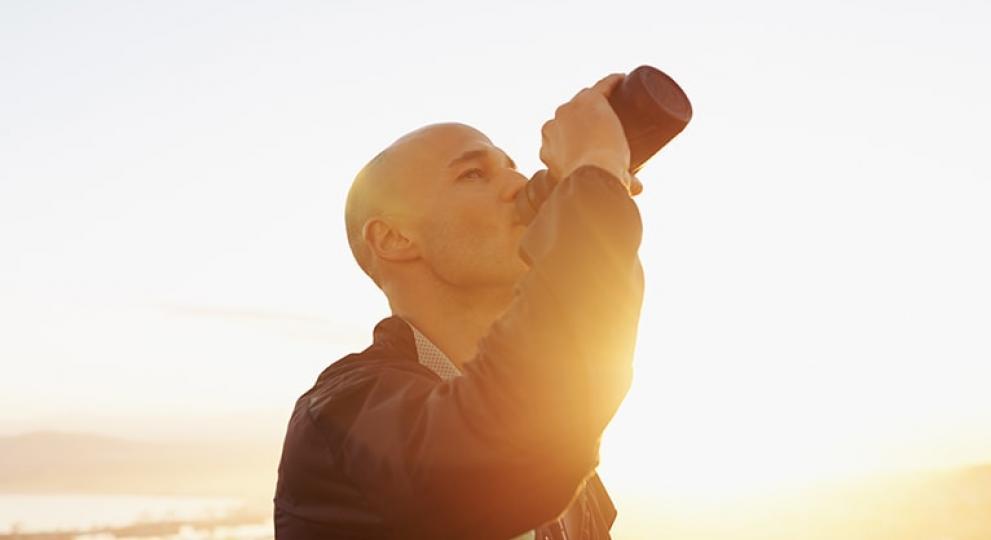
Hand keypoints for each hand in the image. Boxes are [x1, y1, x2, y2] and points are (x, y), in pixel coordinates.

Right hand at [539, 73, 633, 193]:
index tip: (599, 139)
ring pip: (586, 99)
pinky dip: (613, 82)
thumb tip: (639, 189)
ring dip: (600, 97)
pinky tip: (624, 80)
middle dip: (588, 117)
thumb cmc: (593, 186)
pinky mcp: (588, 100)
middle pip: (573, 115)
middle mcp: (552, 125)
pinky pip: (602, 86)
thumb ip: (621, 185)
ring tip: (621, 106)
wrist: (592, 175)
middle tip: (614, 127)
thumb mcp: (595, 184)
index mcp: (547, 147)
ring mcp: (569, 110)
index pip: (563, 135)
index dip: (579, 135)